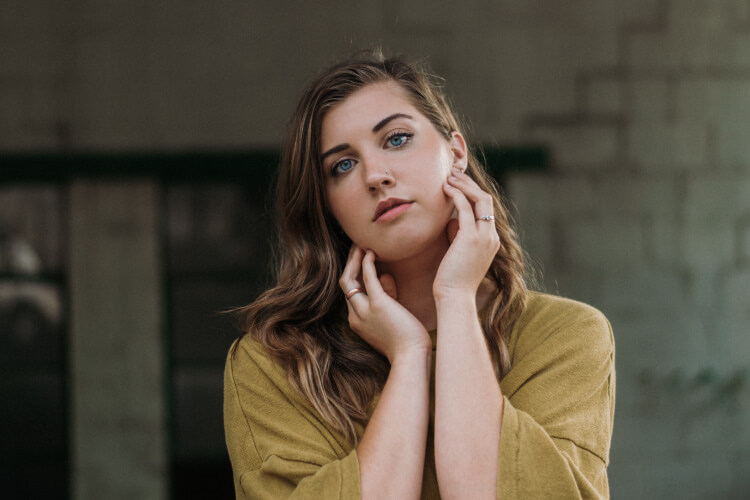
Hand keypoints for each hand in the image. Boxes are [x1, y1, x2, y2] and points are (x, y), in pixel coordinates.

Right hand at [340, 245, 431, 361]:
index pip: (350, 293)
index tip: (359, 260)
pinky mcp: (378, 305)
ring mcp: (364, 311)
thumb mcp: (390, 317)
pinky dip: (367, 263)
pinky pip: (367, 278)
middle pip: (346, 284)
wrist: (411, 357)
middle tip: (356, 247)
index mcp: (357, 321)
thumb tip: (384, 275)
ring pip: (349, 279)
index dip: (353, 274)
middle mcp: (355, 316)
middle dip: (349, 263)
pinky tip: (370, 252)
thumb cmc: (406, 341)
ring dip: (354, 260)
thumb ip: (386, 296)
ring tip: (360, 245)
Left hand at [433, 167, 499, 298]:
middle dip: (470, 184)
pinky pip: (465, 208)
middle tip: (453, 174)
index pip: (487, 209)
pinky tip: (445, 189)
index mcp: (491, 241)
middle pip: (486, 200)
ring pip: (480, 200)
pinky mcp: (470, 238)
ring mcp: (484, 237)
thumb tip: (451, 222)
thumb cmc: (452, 280)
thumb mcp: (459, 254)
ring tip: (448, 176)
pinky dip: (456, 195)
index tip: (459, 183)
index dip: (473, 193)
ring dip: (464, 185)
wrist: (455, 298)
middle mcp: (491, 236)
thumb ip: (459, 236)